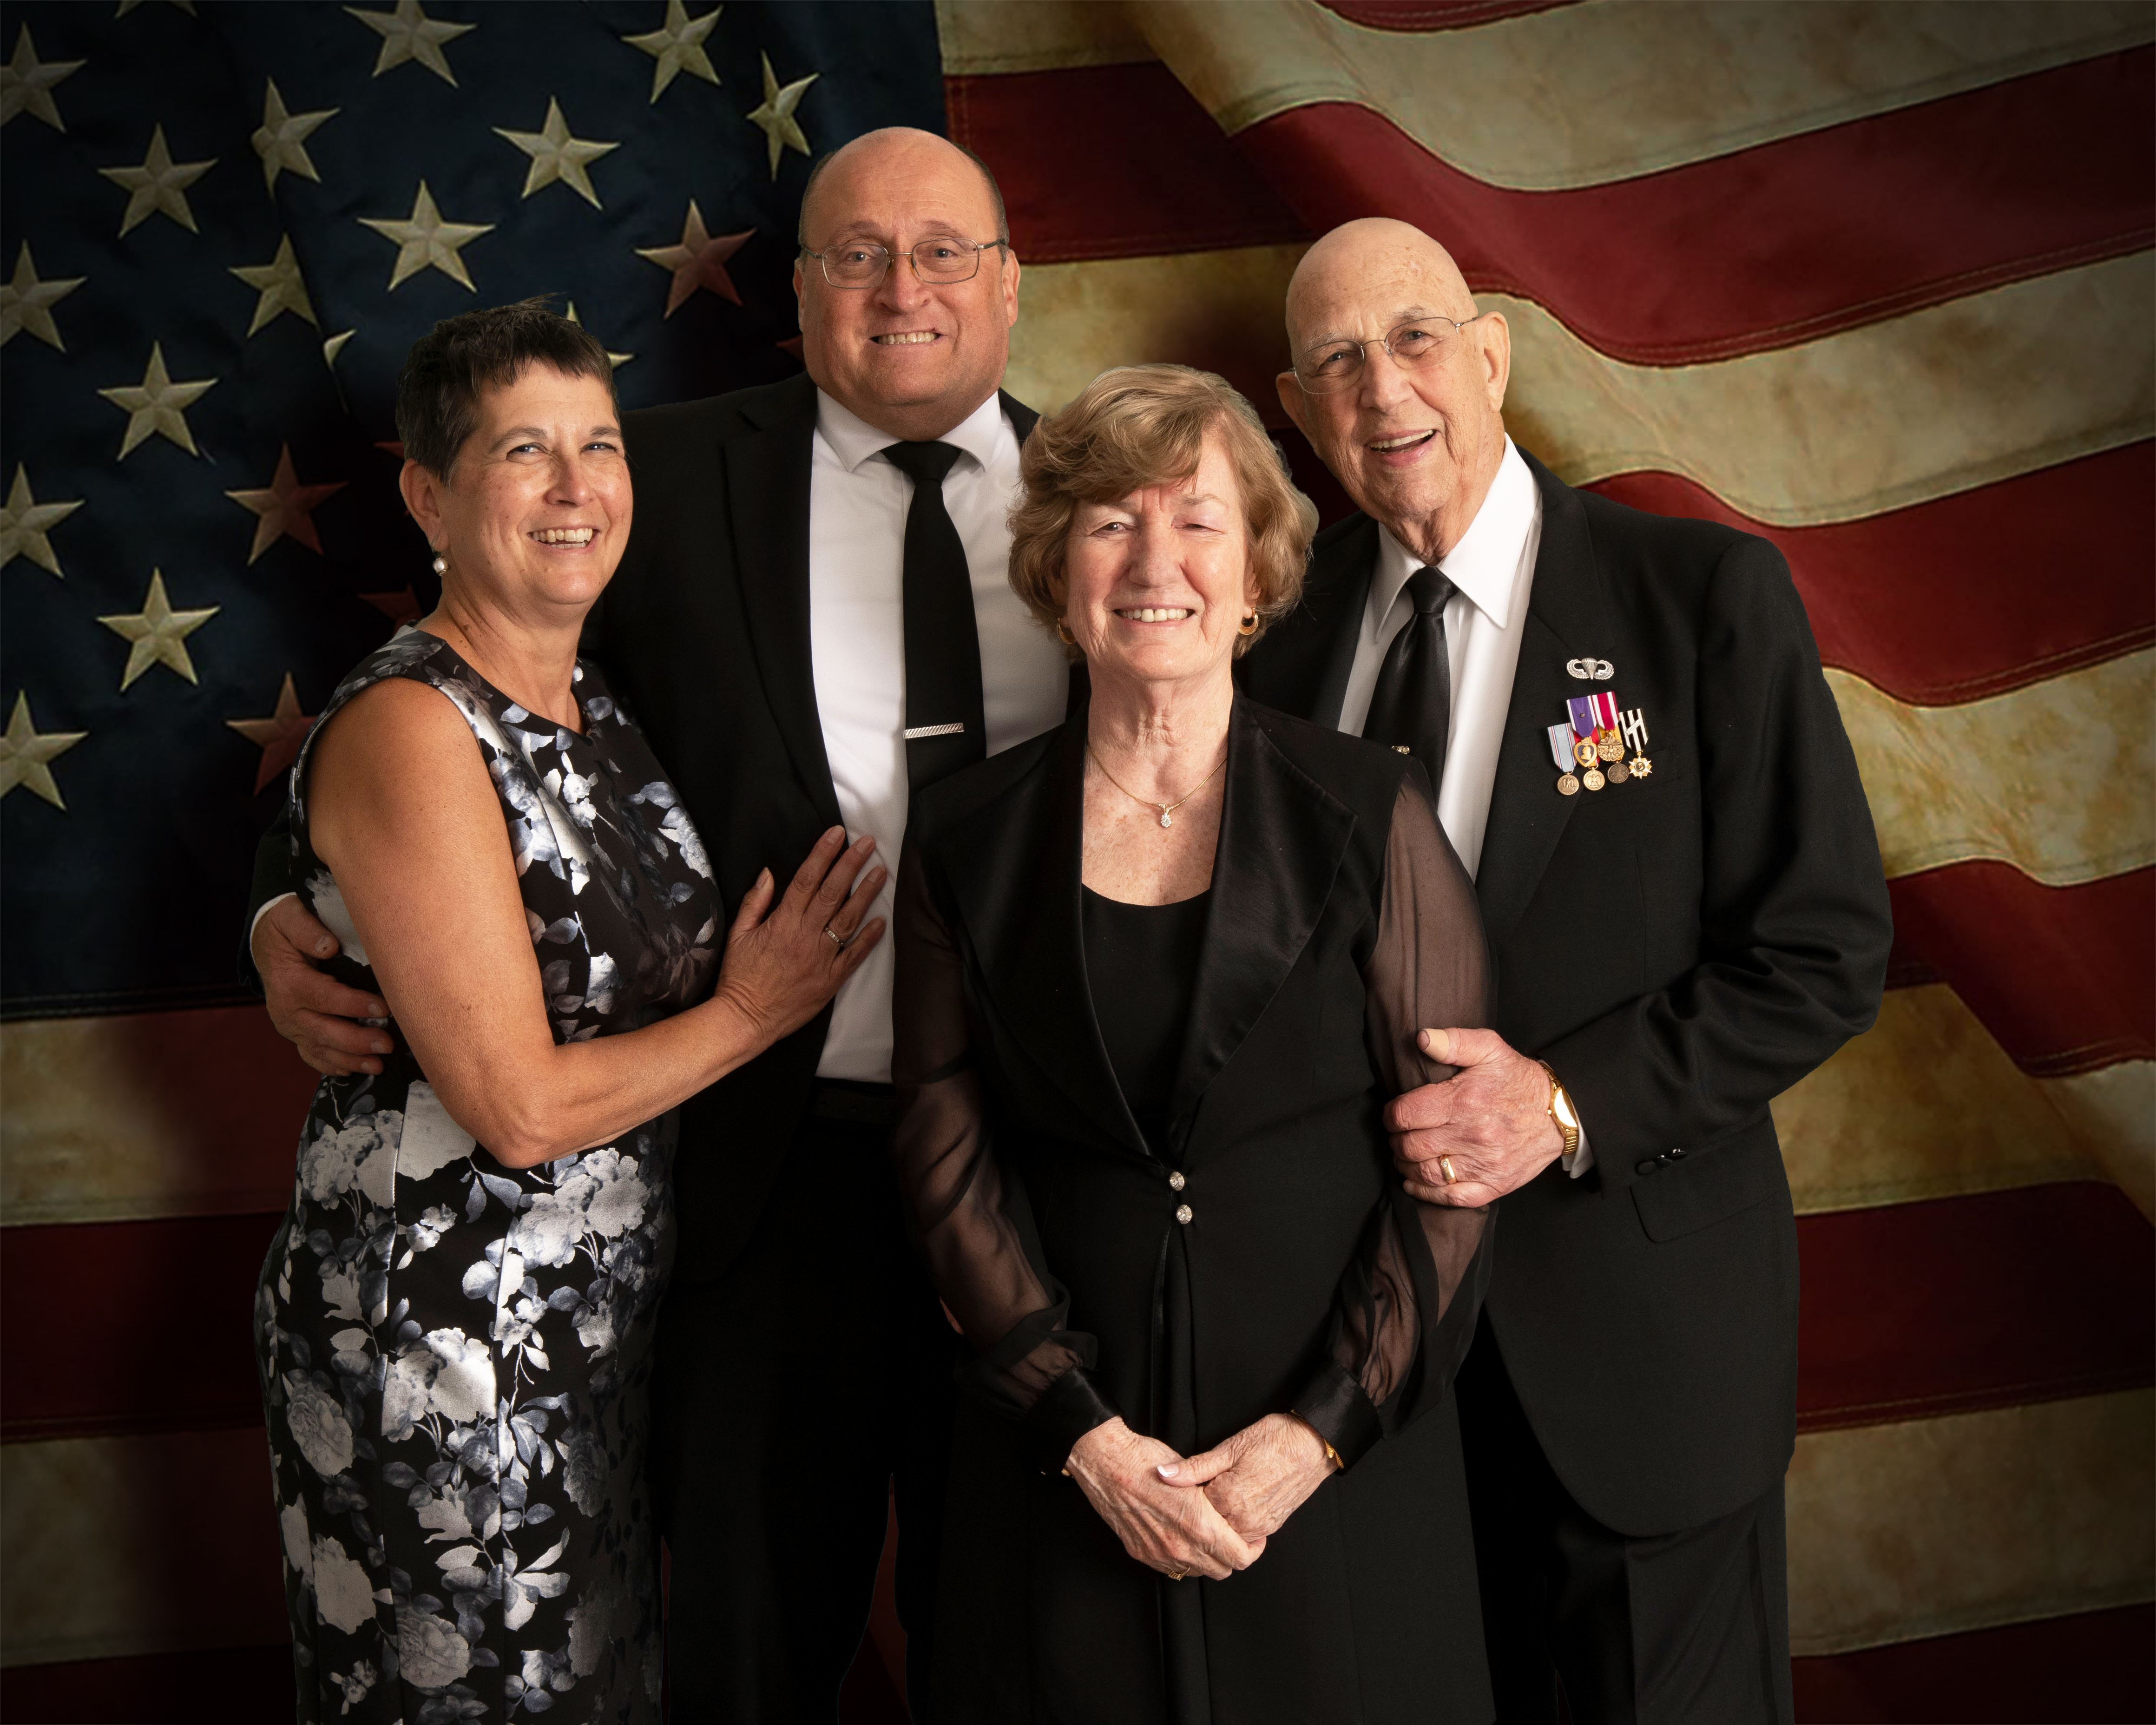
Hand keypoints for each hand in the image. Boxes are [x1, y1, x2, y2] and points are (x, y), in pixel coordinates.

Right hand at [255, 896, 392, 1077]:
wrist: (267, 946)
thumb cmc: (285, 929)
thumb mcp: (290, 917)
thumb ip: (307, 930)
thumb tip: (329, 946)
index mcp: (288, 982)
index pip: (324, 996)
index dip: (353, 1004)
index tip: (383, 1007)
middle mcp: (286, 1009)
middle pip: (323, 1030)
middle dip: (356, 1040)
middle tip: (387, 1044)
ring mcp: (290, 1025)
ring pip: (320, 1048)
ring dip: (350, 1059)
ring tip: (379, 1066)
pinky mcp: (297, 1033)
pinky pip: (312, 1055)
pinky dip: (332, 1065)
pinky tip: (354, 1071)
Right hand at [711, 827, 885, 1051]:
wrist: (745, 1019)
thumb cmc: (739, 976)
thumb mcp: (738, 934)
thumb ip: (755, 902)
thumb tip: (768, 872)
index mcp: (782, 922)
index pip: (806, 879)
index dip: (823, 854)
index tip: (837, 834)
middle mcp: (805, 936)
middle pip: (832, 892)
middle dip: (851, 864)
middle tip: (868, 843)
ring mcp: (821, 958)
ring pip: (848, 919)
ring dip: (866, 894)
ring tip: (881, 872)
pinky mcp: (831, 979)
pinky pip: (854, 955)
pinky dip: (869, 938)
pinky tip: (882, 920)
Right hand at [1065, 1418, 1262, 1580]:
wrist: (1106, 1463)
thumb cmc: (1147, 1459)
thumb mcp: (1192, 1473)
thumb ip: (1214, 1502)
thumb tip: (1230, 1511)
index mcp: (1198, 1524)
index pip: (1240, 1558)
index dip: (1253, 1549)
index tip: (1253, 1536)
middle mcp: (1180, 1546)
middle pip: (1222, 1571)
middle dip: (1233, 1555)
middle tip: (1233, 1536)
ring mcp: (1159, 1553)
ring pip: (1198, 1572)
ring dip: (1208, 1559)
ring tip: (1207, 1535)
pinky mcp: (1142, 1554)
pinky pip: (1173, 1569)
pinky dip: (1183, 1558)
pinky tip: (1182, 1536)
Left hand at [1161, 1413, 1333, 1544]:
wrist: (1314, 1445)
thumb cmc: (1274, 1439)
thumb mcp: (1230, 1447)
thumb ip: (1195, 1467)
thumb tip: (1163, 1474)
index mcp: (1227, 1497)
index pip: (1191, 1511)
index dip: (1183, 1499)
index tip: (1182, 1488)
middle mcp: (1243, 1519)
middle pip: (1206, 1528)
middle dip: (1197, 1515)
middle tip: (1196, 1494)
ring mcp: (1259, 1527)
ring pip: (1225, 1536)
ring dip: (1216, 1523)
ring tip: (1215, 1498)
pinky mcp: (1271, 1527)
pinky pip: (1244, 1536)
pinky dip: (1233, 1526)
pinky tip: (1232, 1506)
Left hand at [1389, 1027, 1562, 1206]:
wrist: (1558, 1113)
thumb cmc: (1519, 1080)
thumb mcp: (1489, 1048)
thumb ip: (1453, 1041)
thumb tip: (1421, 1038)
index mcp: (1464, 1101)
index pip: (1406, 1114)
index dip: (1391, 1115)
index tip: (1393, 1114)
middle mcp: (1472, 1135)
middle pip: (1411, 1146)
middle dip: (1396, 1140)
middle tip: (1398, 1134)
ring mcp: (1483, 1165)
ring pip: (1425, 1173)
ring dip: (1406, 1165)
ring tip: (1404, 1154)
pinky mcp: (1493, 1185)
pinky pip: (1451, 1197)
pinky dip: (1426, 1193)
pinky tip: (1414, 1182)